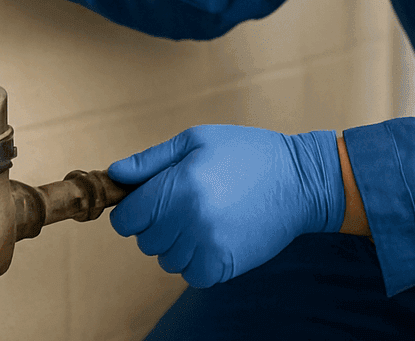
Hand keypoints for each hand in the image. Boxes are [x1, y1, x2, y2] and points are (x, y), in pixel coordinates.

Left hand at [107, 125, 343, 287]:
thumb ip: (151, 161)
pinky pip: (190, 275)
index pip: (127, 219)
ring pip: (166, 260)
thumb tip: (114, 175)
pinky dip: (196, 262)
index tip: (148, 203)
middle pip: (145, 241)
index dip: (132, 211)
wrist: (300, 180)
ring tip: (204, 219)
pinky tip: (214, 238)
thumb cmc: (247, 154)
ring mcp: (208, 245)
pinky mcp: (225, 265)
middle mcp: (190, 218)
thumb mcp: (197, 140)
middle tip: (185, 205)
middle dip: (157, 225)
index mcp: (180, 184)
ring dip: (178, 244)